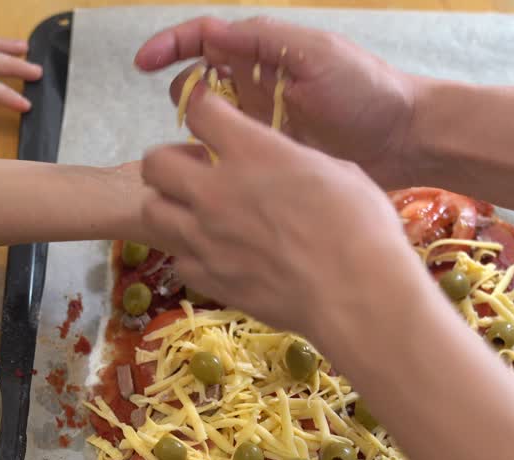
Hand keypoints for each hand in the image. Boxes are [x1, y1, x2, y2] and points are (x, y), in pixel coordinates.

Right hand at [136, 16, 417, 186]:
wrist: (407, 138)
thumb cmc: (367, 89)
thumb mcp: (317, 55)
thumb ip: (265, 42)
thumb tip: (211, 34)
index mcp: (265, 51)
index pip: (203, 39)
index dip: (169, 46)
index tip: (142, 64)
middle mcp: (256, 84)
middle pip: (197, 83)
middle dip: (184, 96)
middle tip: (196, 119)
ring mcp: (262, 123)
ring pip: (207, 124)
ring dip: (196, 133)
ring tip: (205, 151)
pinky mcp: (270, 157)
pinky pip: (229, 157)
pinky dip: (214, 163)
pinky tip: (213, 177)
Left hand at [140, 86, 429, 352]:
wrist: (356, 295)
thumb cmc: (362, 227)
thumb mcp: (334, 170)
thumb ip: (290, 160)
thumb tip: (281, 163)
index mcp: (252, 153)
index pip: (199, 111)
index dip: (203, 110)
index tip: (212, 119)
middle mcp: (216, 190)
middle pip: (155, 162)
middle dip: (170, 162)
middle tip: (194, 173)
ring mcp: (205, 237)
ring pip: (152, 210)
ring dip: (170, 207)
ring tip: (197, 215)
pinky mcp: (208, 277)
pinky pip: (178, 258)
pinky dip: (191, 254)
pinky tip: (216, 256)